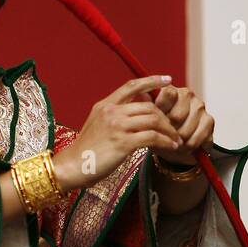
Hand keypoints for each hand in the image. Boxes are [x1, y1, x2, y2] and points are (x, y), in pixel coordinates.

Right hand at [53, 75, 181, 191]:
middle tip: (174, 129)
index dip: (151, 80)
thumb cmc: (85, 152)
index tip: (167, 79)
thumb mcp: (96, 126)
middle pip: (149, 106)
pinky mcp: (123, 142)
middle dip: (166, 117)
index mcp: (105, 105)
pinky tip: (171, 147)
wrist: (71, 167)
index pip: (131, 85)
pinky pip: (152, 137)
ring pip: (154, 120)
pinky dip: (166, 142)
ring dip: (169, 131)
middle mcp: (112, 112)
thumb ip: (113, 118)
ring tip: (176, 140)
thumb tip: (133, 117)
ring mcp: (117, 126)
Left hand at [150, 85, 213, 166]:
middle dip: (167, 132)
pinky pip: (195, 139)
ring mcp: (200, 107)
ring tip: (172, 144)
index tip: (155, 122)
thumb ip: (146, 108)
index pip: (167, 94)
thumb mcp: (148, 120)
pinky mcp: (209, 121)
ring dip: (177, 143)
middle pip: (176, 116)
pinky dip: (187, 148)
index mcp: (170, 90)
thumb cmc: (158, 129)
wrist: (172, 144)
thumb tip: (142, 95)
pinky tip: (184, 146)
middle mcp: (187, 95)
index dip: (160, 111)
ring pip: (185, 131)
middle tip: (164, 138)